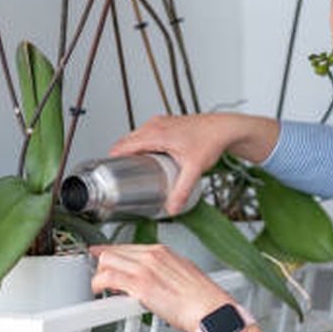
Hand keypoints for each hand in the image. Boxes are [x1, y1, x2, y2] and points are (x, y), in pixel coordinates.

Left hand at [89, 243, 232, 331]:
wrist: (210, 310)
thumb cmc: (203, 298)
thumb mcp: (184, 273)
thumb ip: (164, 272)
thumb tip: (153, 278)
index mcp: (163, 252)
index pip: (128, 247)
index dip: (111, 252)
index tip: (101, 255)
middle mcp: (152, 256)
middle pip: (113, 252)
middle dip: (103, 265)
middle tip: (101, 278)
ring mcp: (144, 269)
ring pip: (107, 262)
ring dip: (99, 276)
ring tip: (100, 288)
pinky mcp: (139, 286)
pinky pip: (107, 279)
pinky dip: (98, 285)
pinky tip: (100, 292)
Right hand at [107, 113, 279, 215]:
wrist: (224, 128)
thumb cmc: (211, 141)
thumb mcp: (194, 169)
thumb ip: (182, 190)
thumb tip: (172, 208)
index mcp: (155, 133)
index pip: (123, 145)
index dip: (112, 159)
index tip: (107, 173)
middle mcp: (155, 125)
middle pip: (126, 141)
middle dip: (120, 157)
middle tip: (119, 176)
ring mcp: (160, 123)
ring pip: (136, 137)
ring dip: (130, 150)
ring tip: (130, 169)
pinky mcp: (166, 124)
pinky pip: (145, 134)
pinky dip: (141, 145)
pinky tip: (147, 157)